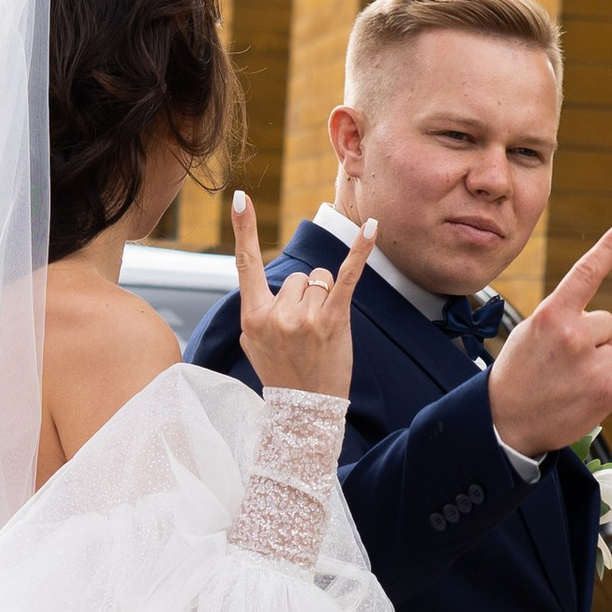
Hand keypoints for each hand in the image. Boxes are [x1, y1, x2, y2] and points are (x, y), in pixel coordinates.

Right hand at [232, 191, 370, 399]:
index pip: (246, 265)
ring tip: (320, 334)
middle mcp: (276, 314)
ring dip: (324, 299)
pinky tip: (372, 227)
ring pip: (318, 280)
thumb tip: (265, 286)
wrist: (304, 412)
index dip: (244, 230)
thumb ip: (256, 311)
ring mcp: (304, 318)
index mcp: (252, 317)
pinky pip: (347, 276)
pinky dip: (360, 251)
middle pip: (297, 276)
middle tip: (305, 334)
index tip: (239, 199)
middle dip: (305, 297)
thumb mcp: (253, 343)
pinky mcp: (332, 320)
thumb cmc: (281, 374)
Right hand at [486, 223, 611, 458]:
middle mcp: (575, 337)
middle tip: (564, 361)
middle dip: (594, 338)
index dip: (608, 249)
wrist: (504, 422)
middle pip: (609, 322)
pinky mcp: (607, 395)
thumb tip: (599, 321)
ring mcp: (593, 367)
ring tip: (576, 380)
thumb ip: (563, 317)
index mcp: (553, 315)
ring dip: (606, 361)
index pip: (586, 273)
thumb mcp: (529, 333)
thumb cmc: (517, 374)